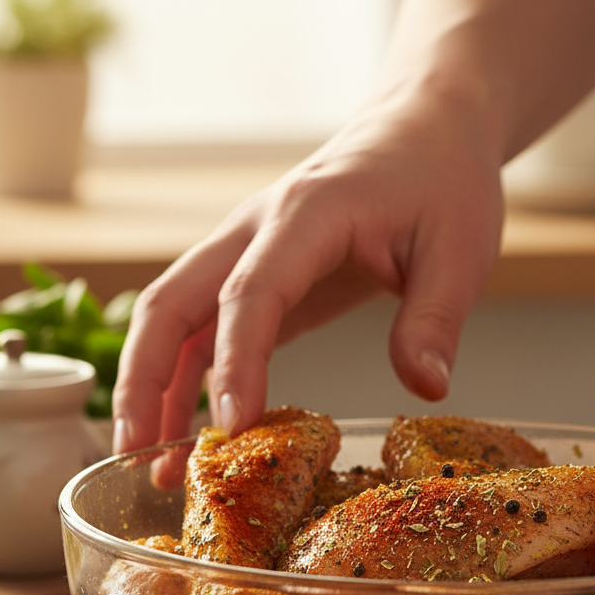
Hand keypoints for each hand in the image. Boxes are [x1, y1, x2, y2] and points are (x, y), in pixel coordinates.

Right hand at [112, 80, 505, 452]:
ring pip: (173, 316)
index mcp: (308, 214)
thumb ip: (435, 320)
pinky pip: (206, 328)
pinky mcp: (259, 275)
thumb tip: (426, 389)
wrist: (426, 132)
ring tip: (148, 462)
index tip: (232, 425)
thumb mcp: (459, 251)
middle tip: (134, 453)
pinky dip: (190, 378)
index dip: (236, 360)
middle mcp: (257, 228)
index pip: (252, 292)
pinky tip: (192, 430)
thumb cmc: (443, 181)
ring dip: (152, 386)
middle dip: (144, 379)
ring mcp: (249, 251)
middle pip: (171, 301)